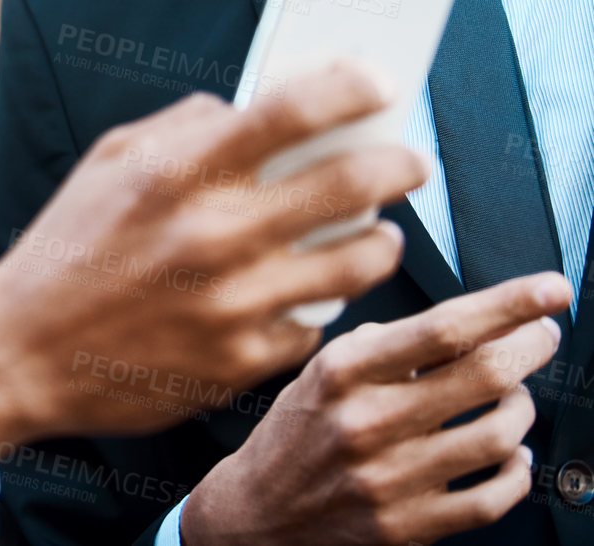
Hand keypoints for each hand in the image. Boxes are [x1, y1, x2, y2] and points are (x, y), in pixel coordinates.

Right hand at [0, 61, 425, 452]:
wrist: (22, 354)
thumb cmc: (66, 250)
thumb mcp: (107, 164)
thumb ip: (182, 126)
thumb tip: (253, 107)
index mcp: (173, 173)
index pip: (288, 110)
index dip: (349, 86)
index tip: (380, 81)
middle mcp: (210, 234)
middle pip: (350, 181)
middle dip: (398, 162)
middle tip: (408, 160)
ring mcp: (232, 303)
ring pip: (358, 260)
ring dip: (381, 238)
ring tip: (377, 231)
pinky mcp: (242, 360)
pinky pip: (317, 322)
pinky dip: (319, 302)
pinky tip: (306, 290)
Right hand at [182, 272, 570, 544]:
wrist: (260, 512)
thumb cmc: (297, 433)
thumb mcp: (323, 370)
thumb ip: (387, 347)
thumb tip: (466, 328)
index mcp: (342, 372)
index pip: (442, 328)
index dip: (508, 304)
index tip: (550, 289)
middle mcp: (366, 422)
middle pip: (483, 375)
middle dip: (532, 347)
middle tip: (543, 336)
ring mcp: (389, 479)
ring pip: (498, 436)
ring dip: (522, 409)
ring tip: (513, 398)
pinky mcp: (408, 527)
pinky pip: (493, 499)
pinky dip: (517, 472)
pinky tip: (510, 456)